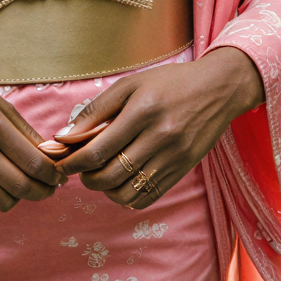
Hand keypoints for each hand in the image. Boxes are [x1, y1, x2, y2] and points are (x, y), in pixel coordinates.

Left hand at [53, 48, 264, 208]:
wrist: (217, 89)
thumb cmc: (169, 83)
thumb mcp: (131, 84)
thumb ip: (97, 109)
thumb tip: (65, 135)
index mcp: (143, 111)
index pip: (98, 150)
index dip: (74, 162)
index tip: (62, 164)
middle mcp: (160, 137)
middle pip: (111, 176)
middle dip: (87, 178)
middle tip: (80, 171)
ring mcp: (173, 158)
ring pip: (128, 192)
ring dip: (106, 191)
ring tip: (100, 176)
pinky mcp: (182, 171)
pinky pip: (148, 197)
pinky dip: (128, 197)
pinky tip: (122, 183)